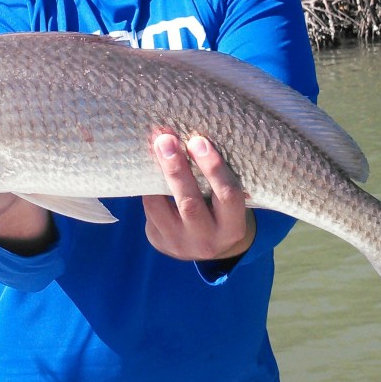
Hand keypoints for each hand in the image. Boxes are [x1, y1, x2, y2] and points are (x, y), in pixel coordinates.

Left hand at [142, 132, 255, 261]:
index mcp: (232, 227)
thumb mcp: (227, 202)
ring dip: (155, 173)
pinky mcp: (159, 241)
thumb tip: (194, 135)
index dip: (214, 168)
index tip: (199, 141)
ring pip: (161, 207)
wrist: (205, 246)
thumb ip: (218, 179)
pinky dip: (148, 184)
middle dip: (176, 169)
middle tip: (166, 139)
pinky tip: (148, 161)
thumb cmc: (221, 210)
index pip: (228, 196)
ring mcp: (180, 244)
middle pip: (190, 203)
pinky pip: (150, 209)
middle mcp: (207, 240)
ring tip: (153, 144)